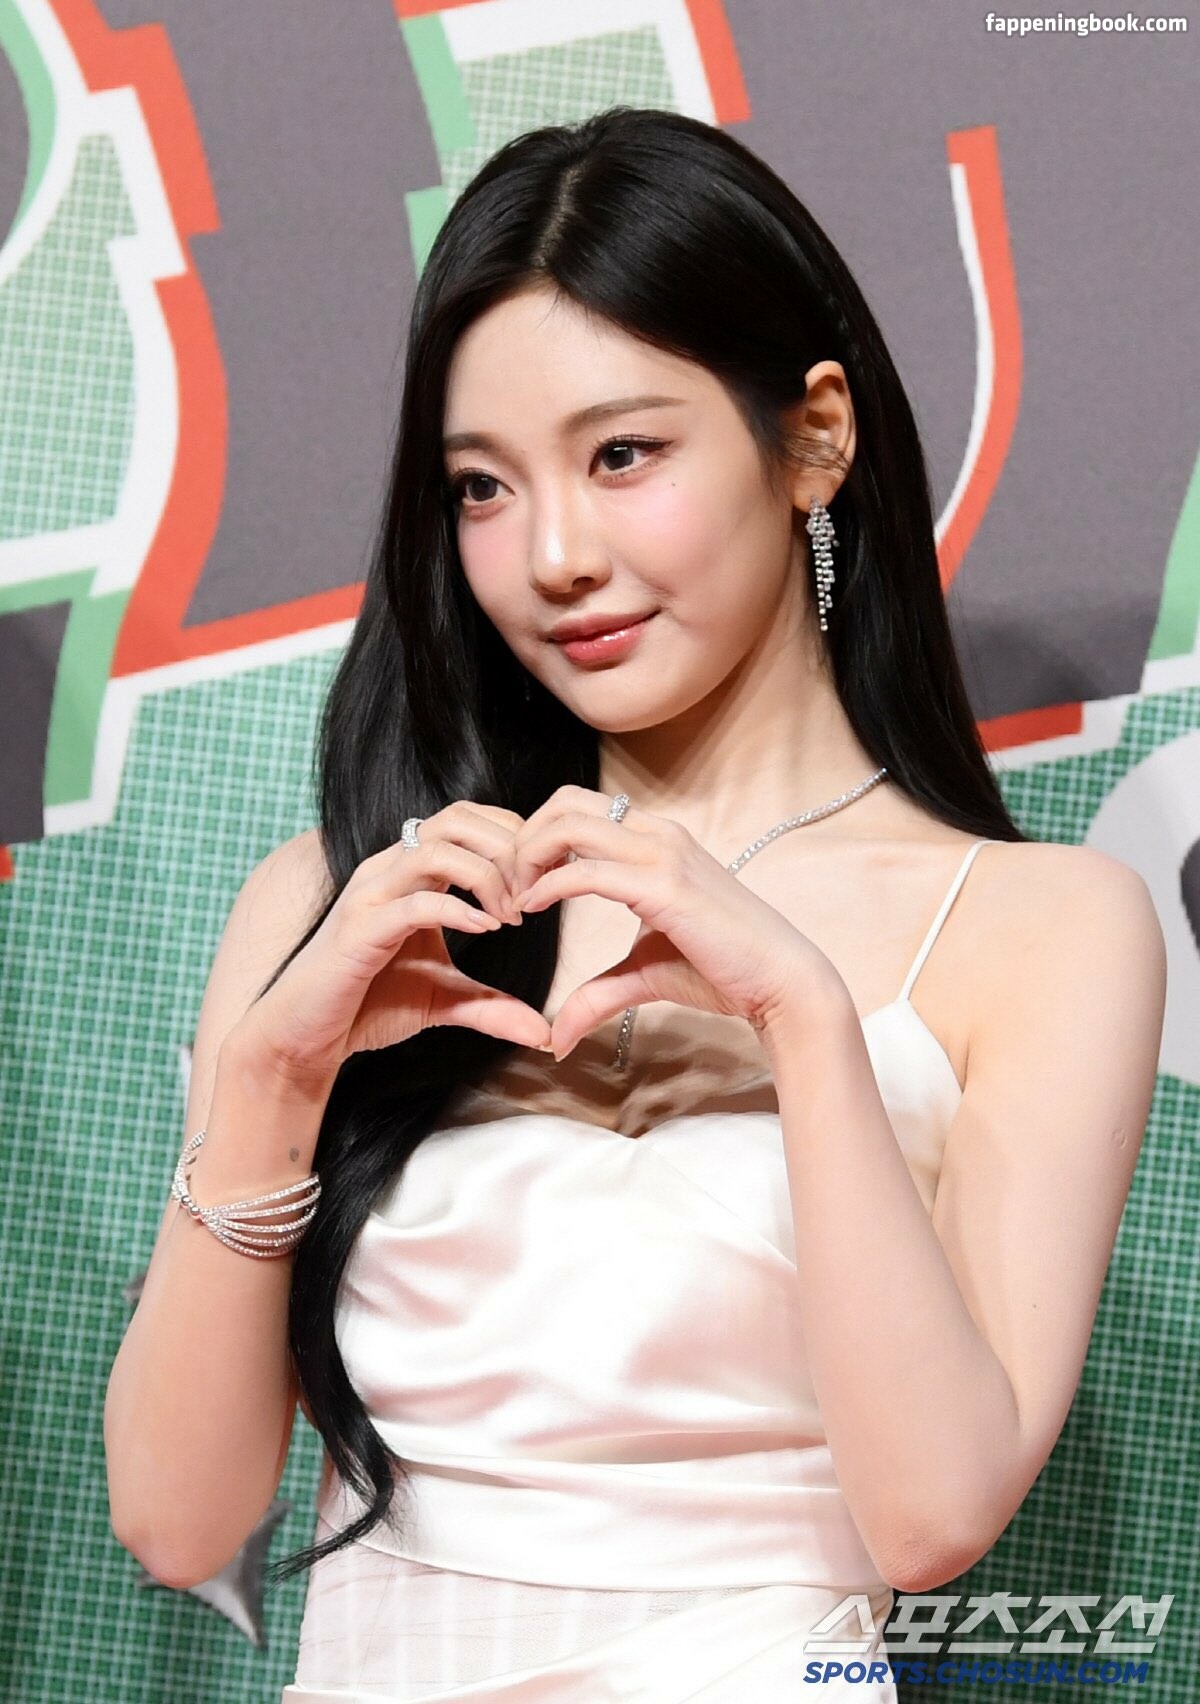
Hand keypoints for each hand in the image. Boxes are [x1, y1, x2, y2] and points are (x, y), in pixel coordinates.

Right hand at [235, 803, 552, 1084]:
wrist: (306, 1036)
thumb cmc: (368, 1006)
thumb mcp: (444, 1001)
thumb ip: (492, 1007)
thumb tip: (543, 1033)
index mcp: (408, 872)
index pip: (468, 820)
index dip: (515, 839)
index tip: (545, 879)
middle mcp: (387, 871)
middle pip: (457, 819)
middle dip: (508, 848)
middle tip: (536, 893)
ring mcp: (370, 896)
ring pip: (436, 849)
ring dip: (487, 876)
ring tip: (512, 915)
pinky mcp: (359, 931)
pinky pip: (414, 903)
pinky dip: (457, 910)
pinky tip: (486, 930)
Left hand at [508, 785, 840, 1059]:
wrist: (781, 982)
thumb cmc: (724, 971)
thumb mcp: (645, 974)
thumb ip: (597, 994)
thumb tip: (556, 1035)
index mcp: (657, 840)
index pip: (579, 808)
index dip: (537, 839)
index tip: (518, 885)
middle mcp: (659, 834)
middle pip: (565, 801)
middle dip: (523, 838)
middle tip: (505, 887)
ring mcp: (664, 855)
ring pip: (570, 824)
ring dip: (527, 857)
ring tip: (514, 899)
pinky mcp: (665, 888)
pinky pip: (587, 871)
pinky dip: (548, 885)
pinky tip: (532, 909)